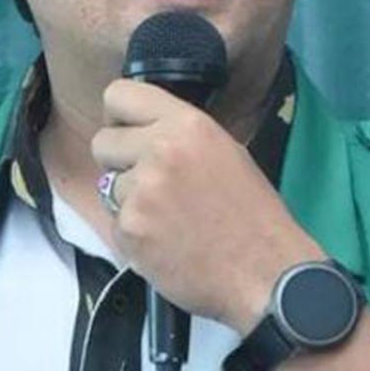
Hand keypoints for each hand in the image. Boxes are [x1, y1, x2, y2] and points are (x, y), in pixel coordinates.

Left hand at [91, 78, 326, 332]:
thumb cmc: (253, 216)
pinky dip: (133, 237)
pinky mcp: (130, 229)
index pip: (118, 94)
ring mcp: (141, 191)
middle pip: (102, 142)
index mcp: (187, 125)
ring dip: (129, 203)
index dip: (118, 118)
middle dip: (118, 163)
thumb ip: (179, 137)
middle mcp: (160, 150)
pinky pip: (114, 225)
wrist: (266, 276)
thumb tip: (141, 133)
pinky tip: (164, 245)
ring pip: (107, 187)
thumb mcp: (225, 153)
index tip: (127, 135)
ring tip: (167, 220)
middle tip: (147, 184)